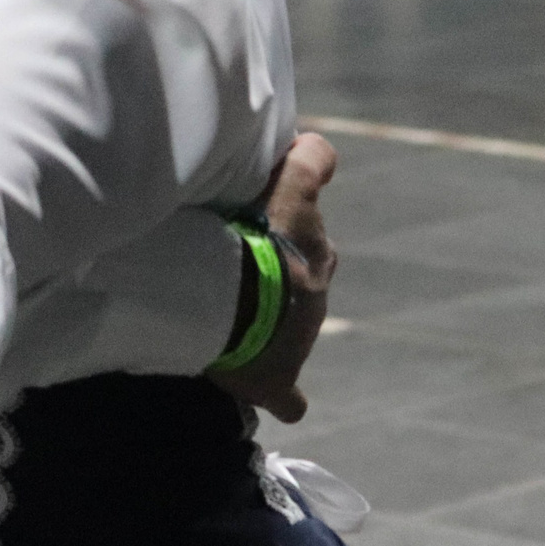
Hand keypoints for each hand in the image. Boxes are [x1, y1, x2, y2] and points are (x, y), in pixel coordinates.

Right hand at [208, 131, 337, 422]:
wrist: (236, 301)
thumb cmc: (257, 239)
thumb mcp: (290, 188)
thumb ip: (308, 164)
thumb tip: (318, 144)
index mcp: (315, 256)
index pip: (309, 237)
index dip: (282, 225)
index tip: (253, 221)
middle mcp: (314, 299)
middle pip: (302, 283)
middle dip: (277, 275)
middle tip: (230, 263)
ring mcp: (297, 343)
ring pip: (290, 330)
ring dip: (266, 324)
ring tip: (226, 318)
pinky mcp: (275, 381)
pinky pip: (286, 396)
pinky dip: (283, 397)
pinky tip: (279, 400)